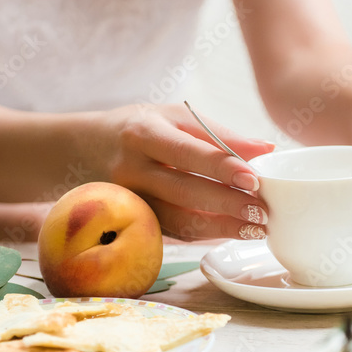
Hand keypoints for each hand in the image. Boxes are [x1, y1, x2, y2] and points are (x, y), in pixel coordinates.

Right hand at [102, 104, 273, 240]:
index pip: (187, 153)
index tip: (254, 179)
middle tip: (263, 212)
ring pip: (179, 220)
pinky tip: (233, 231)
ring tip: (256, 229)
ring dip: (222, 228)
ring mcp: (129, 200)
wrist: (84, 149)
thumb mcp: (174, 118)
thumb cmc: (140, 128)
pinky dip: (206, 234)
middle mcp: (131, 169)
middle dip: (228, 204)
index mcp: (143, 134)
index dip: (222, 167)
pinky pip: (174, 232)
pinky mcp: (134, 221)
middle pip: (185, 191)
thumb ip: (219, 135)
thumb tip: (267, 149)